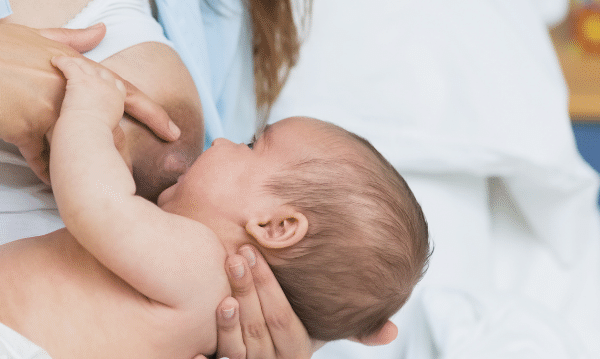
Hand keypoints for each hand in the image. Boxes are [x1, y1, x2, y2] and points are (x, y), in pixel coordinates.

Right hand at [0, 23, 176, 183]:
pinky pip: (45, 160)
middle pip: (107, 123)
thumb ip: (70, 37)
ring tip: (84, 177)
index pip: (121, 88)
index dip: (150, 110)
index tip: (175, 130)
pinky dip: (47, 170)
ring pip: (77, 145)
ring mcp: (49, 108)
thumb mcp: (32, 34)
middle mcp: (67, 86)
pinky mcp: (28, 128)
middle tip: (140, 172)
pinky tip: (48, 178)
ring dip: (79, 161)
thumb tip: (102, 28)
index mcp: (71, 63)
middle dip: (122, 149)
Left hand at [51, 55, 127, 127]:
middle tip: (82, 71)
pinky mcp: (79, 80)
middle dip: (92, 70)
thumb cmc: (93, 137)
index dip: (108, 81)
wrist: (87, 133)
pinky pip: (69, 64)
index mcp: (117, 100)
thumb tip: (98, 127)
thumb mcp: (108, 130)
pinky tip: (54, 61)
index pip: (116, 84)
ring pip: (85, 65)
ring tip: (66, 63)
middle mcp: (108, 87)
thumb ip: (105, 122)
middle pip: (101, 72)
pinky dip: (61, 61)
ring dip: (76, 62)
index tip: (101, 82)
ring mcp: (94, 82)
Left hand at [199, 246, 398, 358]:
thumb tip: (392, 332)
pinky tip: (207, 324)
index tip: (252, 252)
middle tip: (236, 254)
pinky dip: (212, 345)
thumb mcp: (321, 331)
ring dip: (229, 315)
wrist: (268, 355)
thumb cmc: (291, 333)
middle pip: (260, 327)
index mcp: (297, 350)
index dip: (268, 287)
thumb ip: (353, 328)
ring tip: (223, 281)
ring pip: (239, 344)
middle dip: (248, 288)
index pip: (283, 319)